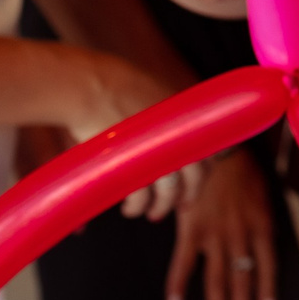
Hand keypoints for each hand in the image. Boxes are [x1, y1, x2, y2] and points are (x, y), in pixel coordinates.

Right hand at [60, 48, 198, 218]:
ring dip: (161, 207)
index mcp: (184, 118)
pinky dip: (137, 206)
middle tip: (179, 206)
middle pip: (195, 176)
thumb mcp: (151, 95)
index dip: (203, 174)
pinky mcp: (134, 163)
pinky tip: (130, 208)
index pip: (208, 152)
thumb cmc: (113, 87)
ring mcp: (157, 149)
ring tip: (149, 213)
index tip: (195, 185)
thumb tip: (166, 130)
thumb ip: (163, 116)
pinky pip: (142, 194)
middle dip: (187, 195)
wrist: (90, 86)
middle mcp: (177, 134)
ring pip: (169, 190)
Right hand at [166, 146, 278, 299]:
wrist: (214, 145)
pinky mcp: (191, 228)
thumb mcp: (263, 194)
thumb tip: (261, 245)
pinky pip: (183, 261)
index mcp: (263, 226)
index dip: (266, 291)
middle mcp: (241, 235)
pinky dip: (177, 284)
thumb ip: (261, 221)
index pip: (267, 266)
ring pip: (218, 279)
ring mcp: (215, 234)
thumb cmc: (241, 169)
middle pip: (242, 280)